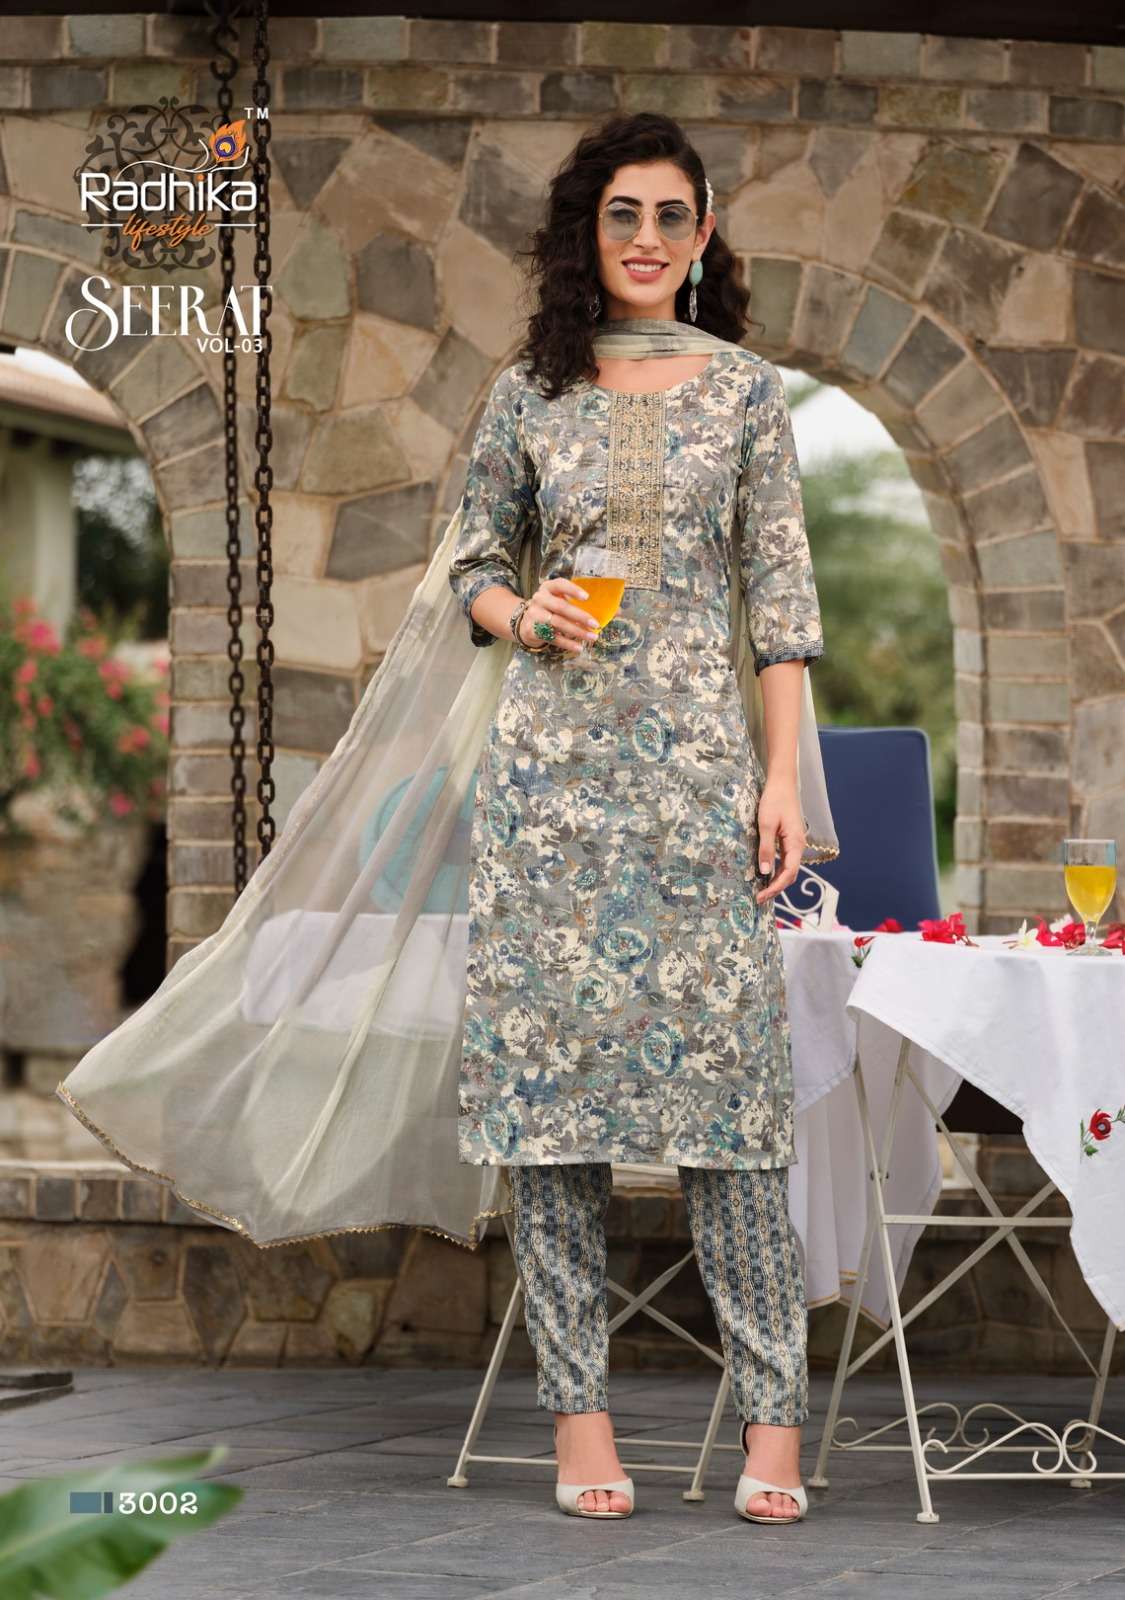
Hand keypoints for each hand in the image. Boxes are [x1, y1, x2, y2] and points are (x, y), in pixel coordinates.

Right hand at [520, 579, 600, 654]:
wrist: (527, 622)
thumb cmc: (552, 609)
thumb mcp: (562, 601)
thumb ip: (585, 604)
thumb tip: (617, 611)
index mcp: (548, 587)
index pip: (560, 584)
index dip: (573, 590)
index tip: (587, 597)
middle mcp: (540, 598)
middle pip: (561, 607)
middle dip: (580, 616)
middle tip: (595, 624)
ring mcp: (535, 614)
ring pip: (558, 623)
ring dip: (577, 632)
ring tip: (592, 637)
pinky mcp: (533, 630)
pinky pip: (553, 638)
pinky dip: (567, 643)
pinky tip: (579, 647)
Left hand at [754, 775, 805, 904]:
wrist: (782, 783)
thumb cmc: (774, 801)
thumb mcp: (766, 825)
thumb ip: (766, 849)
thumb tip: (764, 872)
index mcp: (795, 844)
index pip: (789, 873)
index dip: (776, 887)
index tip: (762, 896)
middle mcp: (798, 846)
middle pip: (790, 874)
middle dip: (776, 888)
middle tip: (759, 898)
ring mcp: (794, 843)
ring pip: (788, 868)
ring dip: (776, 881)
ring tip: (761, 891)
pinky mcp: (789, 839)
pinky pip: (785, 860)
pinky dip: (777, 871)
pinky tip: (766, 874)